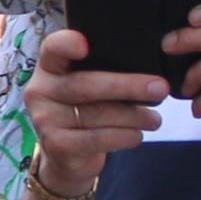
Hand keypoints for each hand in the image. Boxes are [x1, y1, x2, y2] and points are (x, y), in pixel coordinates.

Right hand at [20, 25, 165, 195]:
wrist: (67, 154)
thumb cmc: (86, 109)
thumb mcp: (88, 86)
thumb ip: (103, 71)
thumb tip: (150, 72)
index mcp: (49, 67)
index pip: (53, 48)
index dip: (66, 44)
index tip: (85, 45)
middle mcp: (40, 91)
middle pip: (85, 85)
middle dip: (127, 86)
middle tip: (160, 88)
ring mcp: (45, 119)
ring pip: (96, 114)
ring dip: (133, 116)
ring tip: (155, 119)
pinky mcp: (57, 145)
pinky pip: (96, 139)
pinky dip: (123, 137)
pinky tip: (137, 135)